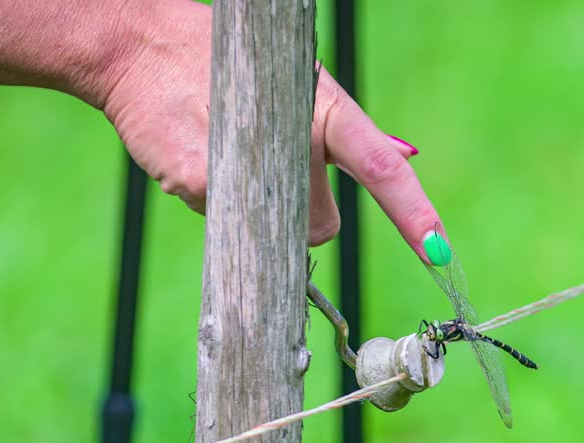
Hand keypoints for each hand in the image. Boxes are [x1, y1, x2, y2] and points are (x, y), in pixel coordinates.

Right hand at [96, 1, 445, 264]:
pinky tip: (195, 156)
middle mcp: (293, 138)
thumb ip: (350, 133)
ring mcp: (248, 164)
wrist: (144, 50)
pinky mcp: (202, 182)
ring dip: (254, 211)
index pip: (381, 168)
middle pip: (321, 228)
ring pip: (270, 232)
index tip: (439, 251)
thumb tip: (406, 154)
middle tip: (268, 173)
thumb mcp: (301, 89)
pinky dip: (210, 201)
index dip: (414, 213)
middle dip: (300, 218)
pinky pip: (222, 222)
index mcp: (324, 110)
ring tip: (227, 154)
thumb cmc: (232, 71)